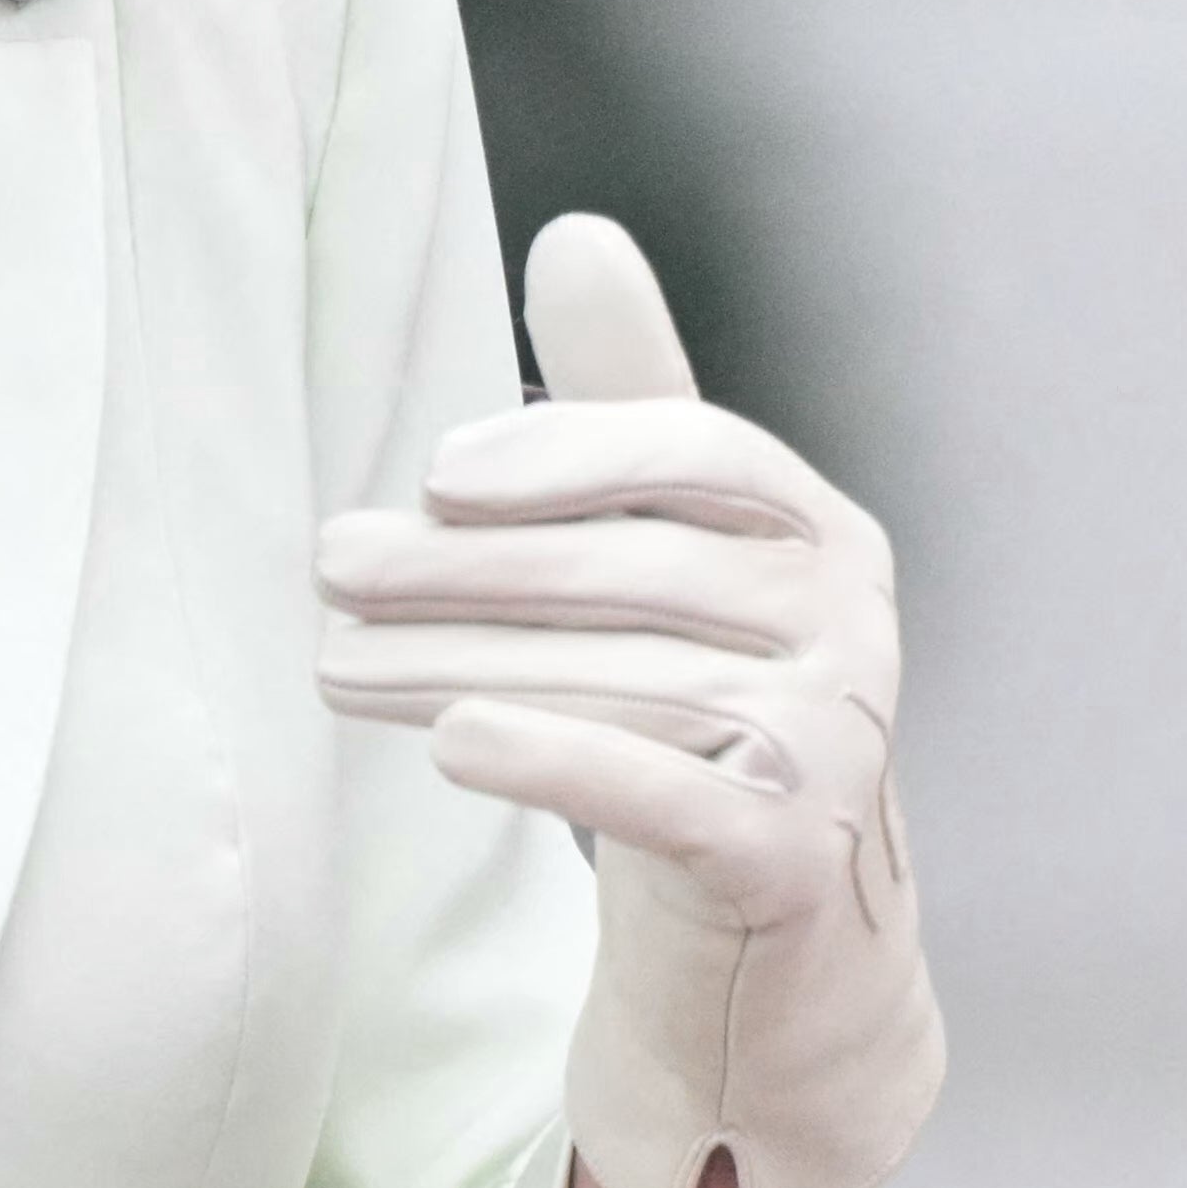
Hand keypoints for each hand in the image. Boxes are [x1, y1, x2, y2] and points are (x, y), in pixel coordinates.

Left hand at [315, 214, 943, 1187]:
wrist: (774, 955)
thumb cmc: (701, 724)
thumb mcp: (676, 563)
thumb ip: (630, 409)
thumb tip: (577, 232)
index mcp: (827, 534)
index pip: (703, 453)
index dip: (569, 451)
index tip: (439, 473)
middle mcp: (854, 629)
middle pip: (644, 573)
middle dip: (470, 568)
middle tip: (332, 566)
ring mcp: (837, 747)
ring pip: (630, 682)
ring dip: (461, 667)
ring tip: (336, 665)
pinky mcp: (792, 860)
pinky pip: (667, 796)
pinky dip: (557, 762)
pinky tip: (453, 743)